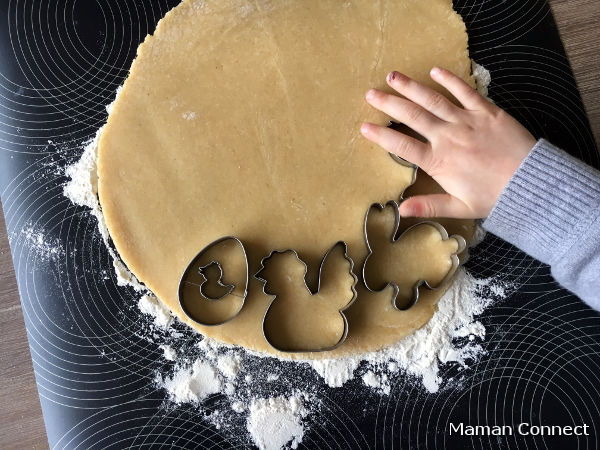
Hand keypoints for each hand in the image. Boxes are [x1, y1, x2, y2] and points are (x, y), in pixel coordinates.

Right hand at [360, 67, 535, 218]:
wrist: (530, 181)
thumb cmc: (494, 197)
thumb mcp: (459, 207)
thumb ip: (428, 206)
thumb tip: (400, 210)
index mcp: (438, 161)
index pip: (402, 146)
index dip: (381, 135)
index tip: (364, 127)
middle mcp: (448, 137)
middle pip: (412, 116)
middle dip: (389, 103)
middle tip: (370, 93)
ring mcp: (466, 121)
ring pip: (432, 100)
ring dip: (411, 87)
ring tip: (392, 76)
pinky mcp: (485, 110)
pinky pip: (464, 91)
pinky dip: (449, 79)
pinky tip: (435, 70)